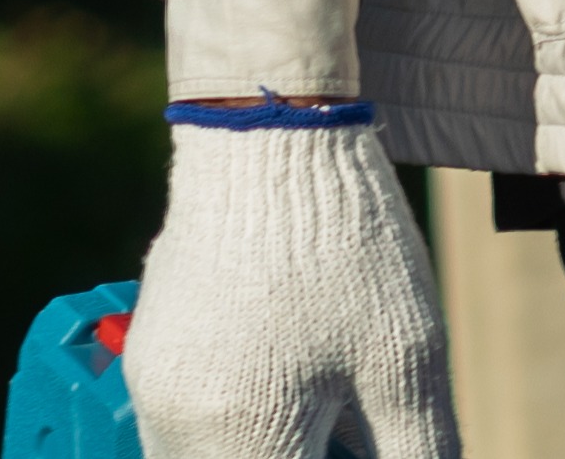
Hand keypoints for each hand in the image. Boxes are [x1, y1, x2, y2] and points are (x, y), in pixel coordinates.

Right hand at [128, 120, 458, 458]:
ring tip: (330, 411)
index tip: (374, 444)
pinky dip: (239, 429)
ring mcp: (153, 391)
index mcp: (243, 438)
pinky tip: (292, 385)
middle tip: (358, 432)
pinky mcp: (148, 358)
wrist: (270, 137)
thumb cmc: (348, 246)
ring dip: (269, 450)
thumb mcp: (407, 361)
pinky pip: (188, 429)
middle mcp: (177, 426)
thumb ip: (416, 453)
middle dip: (306, 457)